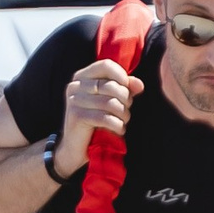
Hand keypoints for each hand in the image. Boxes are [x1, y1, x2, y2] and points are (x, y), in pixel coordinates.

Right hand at [55, 58, 133, 175]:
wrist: (75, 147)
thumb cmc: (95, 122)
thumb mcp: (110, 102)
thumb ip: (124, 89)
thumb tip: (139, 85)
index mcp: (82, 77)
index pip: (105, 65)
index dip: (122, 75)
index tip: (129, 89)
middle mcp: (75, 86)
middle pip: (111, 85)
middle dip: (126, 100)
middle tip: (126, 111)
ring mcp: (74, 100)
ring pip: (111, 103)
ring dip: (123, 115)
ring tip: (123, 122)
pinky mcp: (76, 116)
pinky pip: (105, 117)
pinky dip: (117, 125)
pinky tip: (119, 130)